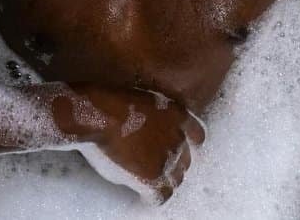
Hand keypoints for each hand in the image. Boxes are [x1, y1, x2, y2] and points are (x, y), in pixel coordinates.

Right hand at [71, 84, 205, 202]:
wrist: (102, 116)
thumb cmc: (113, 102)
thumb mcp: (143, 100)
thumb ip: (155, 119)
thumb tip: (149, 134)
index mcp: (178, 116)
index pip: (197, 135)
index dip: (187, 144)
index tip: (177, 148)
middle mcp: (179, 138)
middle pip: (186, 160)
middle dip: (174, 164)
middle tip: (156, 166)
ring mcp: (168, 159)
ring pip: (176, 180)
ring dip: (165, 182)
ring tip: (150, 184)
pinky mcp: (153, 178)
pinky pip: (160, 196)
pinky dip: (153, 198)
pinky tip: (144, 198)